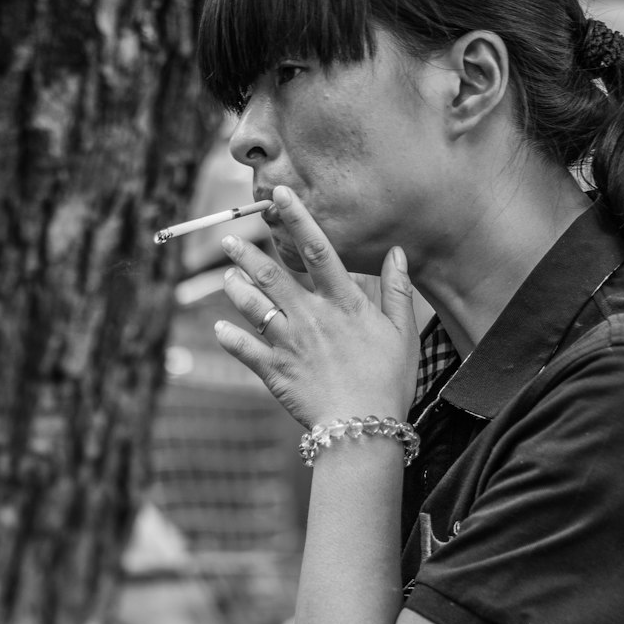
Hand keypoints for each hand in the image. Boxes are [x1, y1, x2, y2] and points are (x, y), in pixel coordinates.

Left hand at [214, 186, 419, 427]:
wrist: (362, 428)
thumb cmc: (389, 381)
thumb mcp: (403, 332)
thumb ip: (397, 289)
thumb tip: (396, 251)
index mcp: (344, 303)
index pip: (319, 250)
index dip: (298, 219)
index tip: (280, 195)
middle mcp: (312, 317)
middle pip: (273, 274)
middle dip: (248, 253)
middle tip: (230, 238)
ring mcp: (289, 343)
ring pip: (253, 305)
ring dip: (235, 288)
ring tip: (226, 277)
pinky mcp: (274, 371)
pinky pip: (244, 348)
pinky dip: (229, 336)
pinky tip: (220, 326)